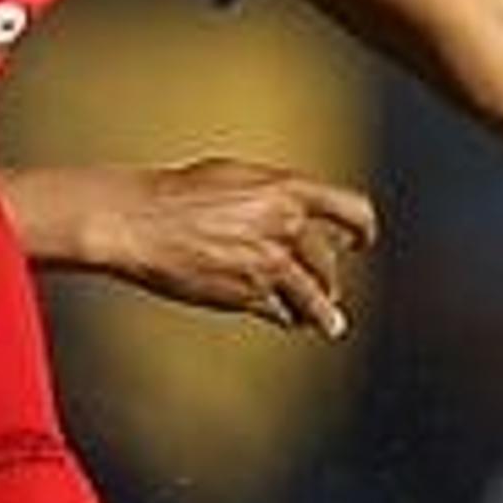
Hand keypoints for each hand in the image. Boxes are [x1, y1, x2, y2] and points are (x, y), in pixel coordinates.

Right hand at [81, 158, 378, 335]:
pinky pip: (281, 312)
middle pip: (329, 262)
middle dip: (329, 277)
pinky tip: (286, 319)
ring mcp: (268, 265)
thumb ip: (272, 193)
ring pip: (314, 298)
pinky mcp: (248, 296)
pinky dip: (285, 316)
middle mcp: (285, 228)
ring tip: (331, 325)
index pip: (353, 210)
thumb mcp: (236, 176)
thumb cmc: (177, 194)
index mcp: (287, 190)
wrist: (139, 221)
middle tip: (329, 287)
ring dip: (324, 314)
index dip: (363, 228)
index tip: (362, 240)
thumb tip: (293, 208)